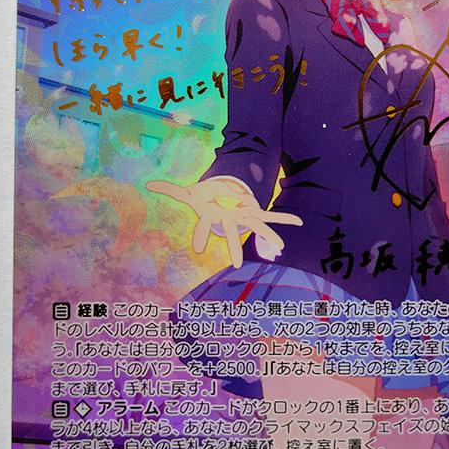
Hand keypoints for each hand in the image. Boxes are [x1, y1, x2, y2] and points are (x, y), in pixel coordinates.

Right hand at [145, 176, 302, 267]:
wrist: (222, 203)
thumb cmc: (205, 200)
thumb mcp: (188, 192)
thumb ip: (170, 189)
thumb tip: (149, 184)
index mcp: (215, 217)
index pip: (206, 227)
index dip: (202, 236)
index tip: (199, 247)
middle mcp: (231, 222)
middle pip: (232, 236)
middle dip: (234, 249)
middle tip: (236, 265)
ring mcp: (245, 218)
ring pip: (257, 228)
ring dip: (269, 236)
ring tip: (281, 246)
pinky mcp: (257, 213)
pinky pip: (273, 216)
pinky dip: (285, 217)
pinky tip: (299, 222)